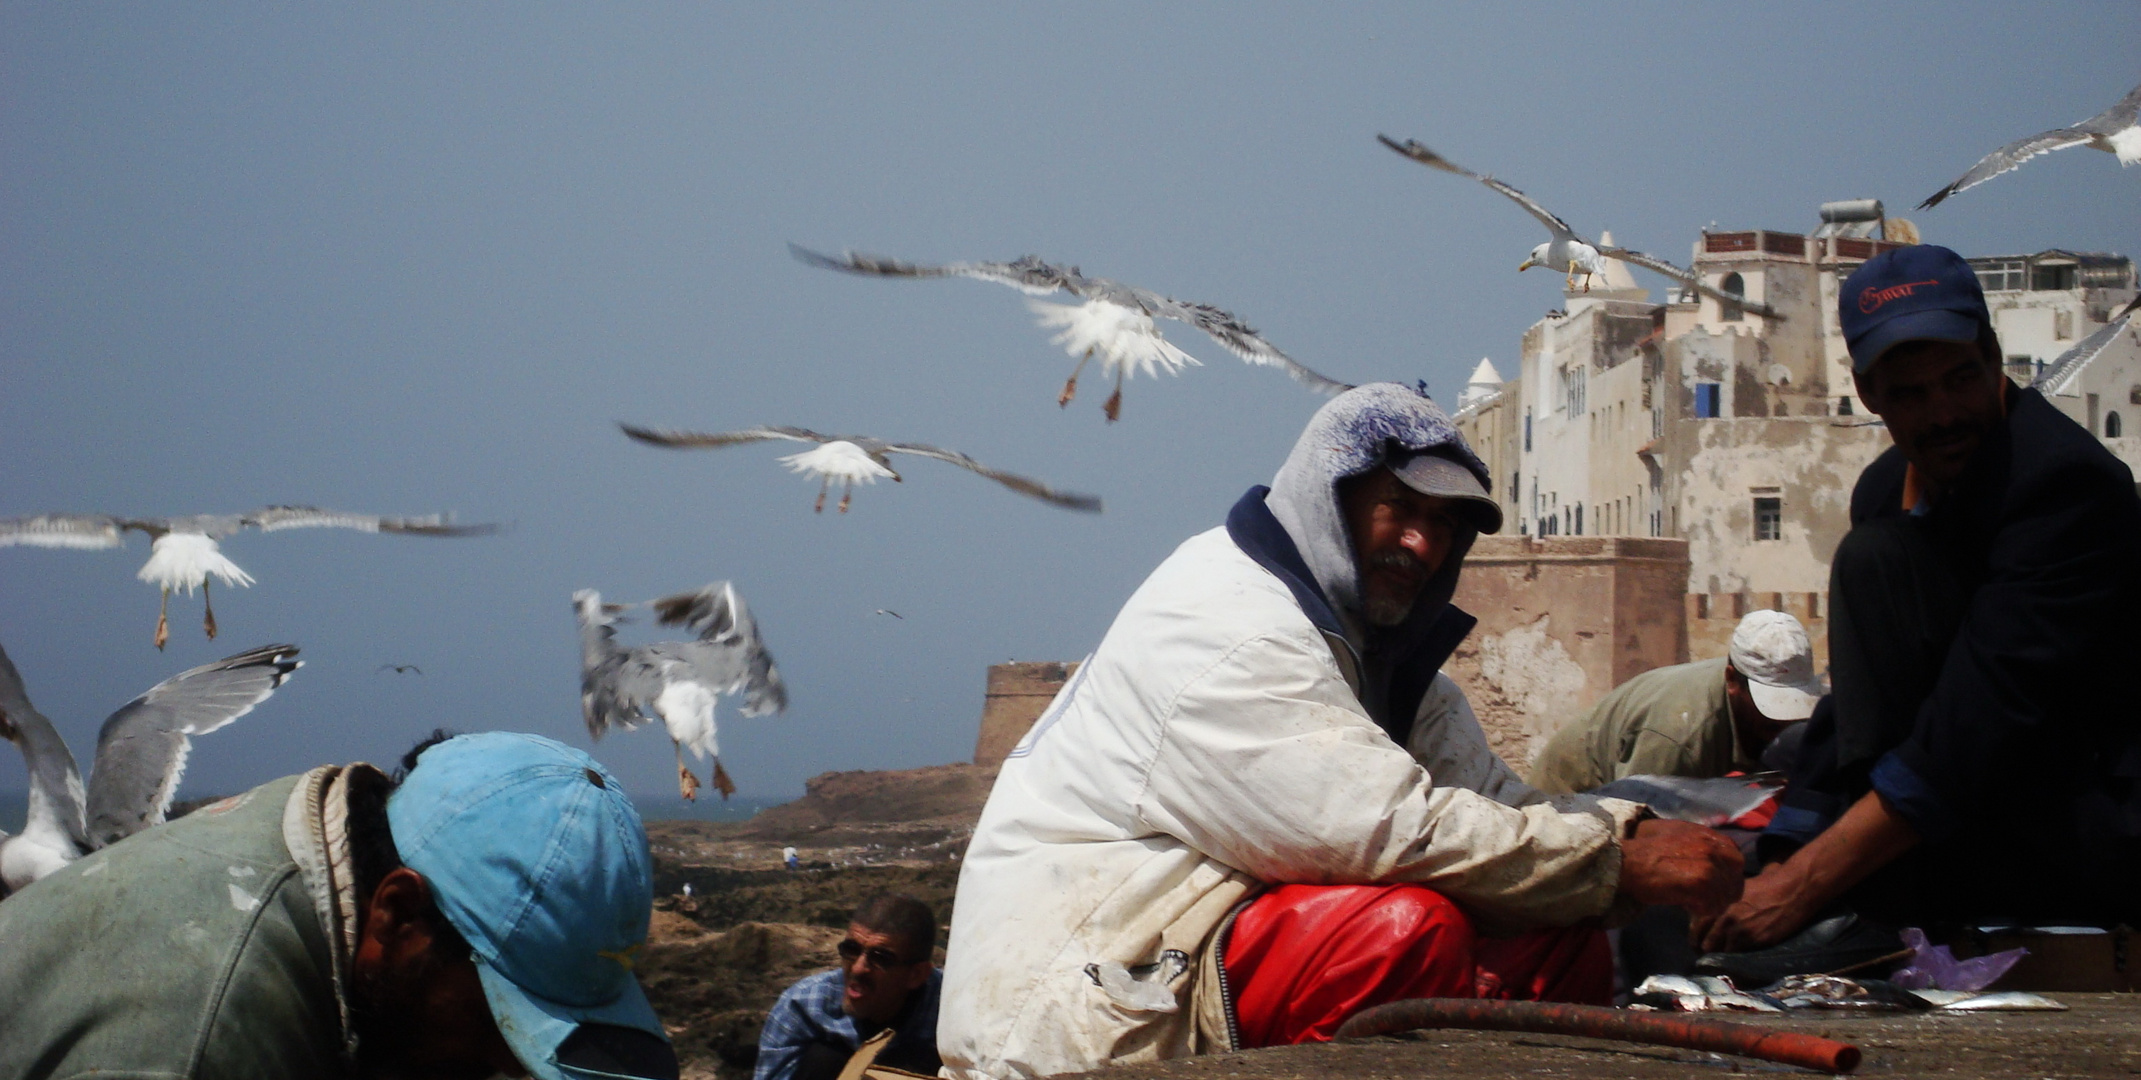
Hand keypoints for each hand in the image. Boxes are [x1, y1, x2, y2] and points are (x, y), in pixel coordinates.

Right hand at [1615, 818, 1742, 917]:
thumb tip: (1712, 855)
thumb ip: (1698, 840)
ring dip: (1709, 903)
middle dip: (1723, 893)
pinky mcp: (1701, 884)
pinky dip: (1699, 910)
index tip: (1711, 884)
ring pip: (1725, 897)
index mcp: (1709, 836)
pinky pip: (1712, 906)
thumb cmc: (1643, 849)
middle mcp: (1713, 848)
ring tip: (1689, 901)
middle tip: (1702, 898)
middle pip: (1736, 880)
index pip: (1736, 861)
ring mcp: (1709, 866)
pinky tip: (1683, 904)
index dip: (1726, 876)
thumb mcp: (1674, 832)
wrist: (1624, 862)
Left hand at [1697, 860, 1817, 952]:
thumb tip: (1707, 915)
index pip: (1696, 929)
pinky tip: (1742, 960)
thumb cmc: (1765, 886)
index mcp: (1718, 904)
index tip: (1698, 947)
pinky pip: (1741, 958)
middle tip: (1712, 957)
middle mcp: (1726, 919)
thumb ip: (1721, 903)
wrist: (1792, 890)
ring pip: (1723, 954)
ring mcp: (1741, 931)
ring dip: (1725, 958)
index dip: (1696, 941)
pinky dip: (1740, 961)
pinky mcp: (1757, 941)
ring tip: (1728, 960)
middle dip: (1709, 952)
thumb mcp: (1735, 890)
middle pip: (1707, 946)